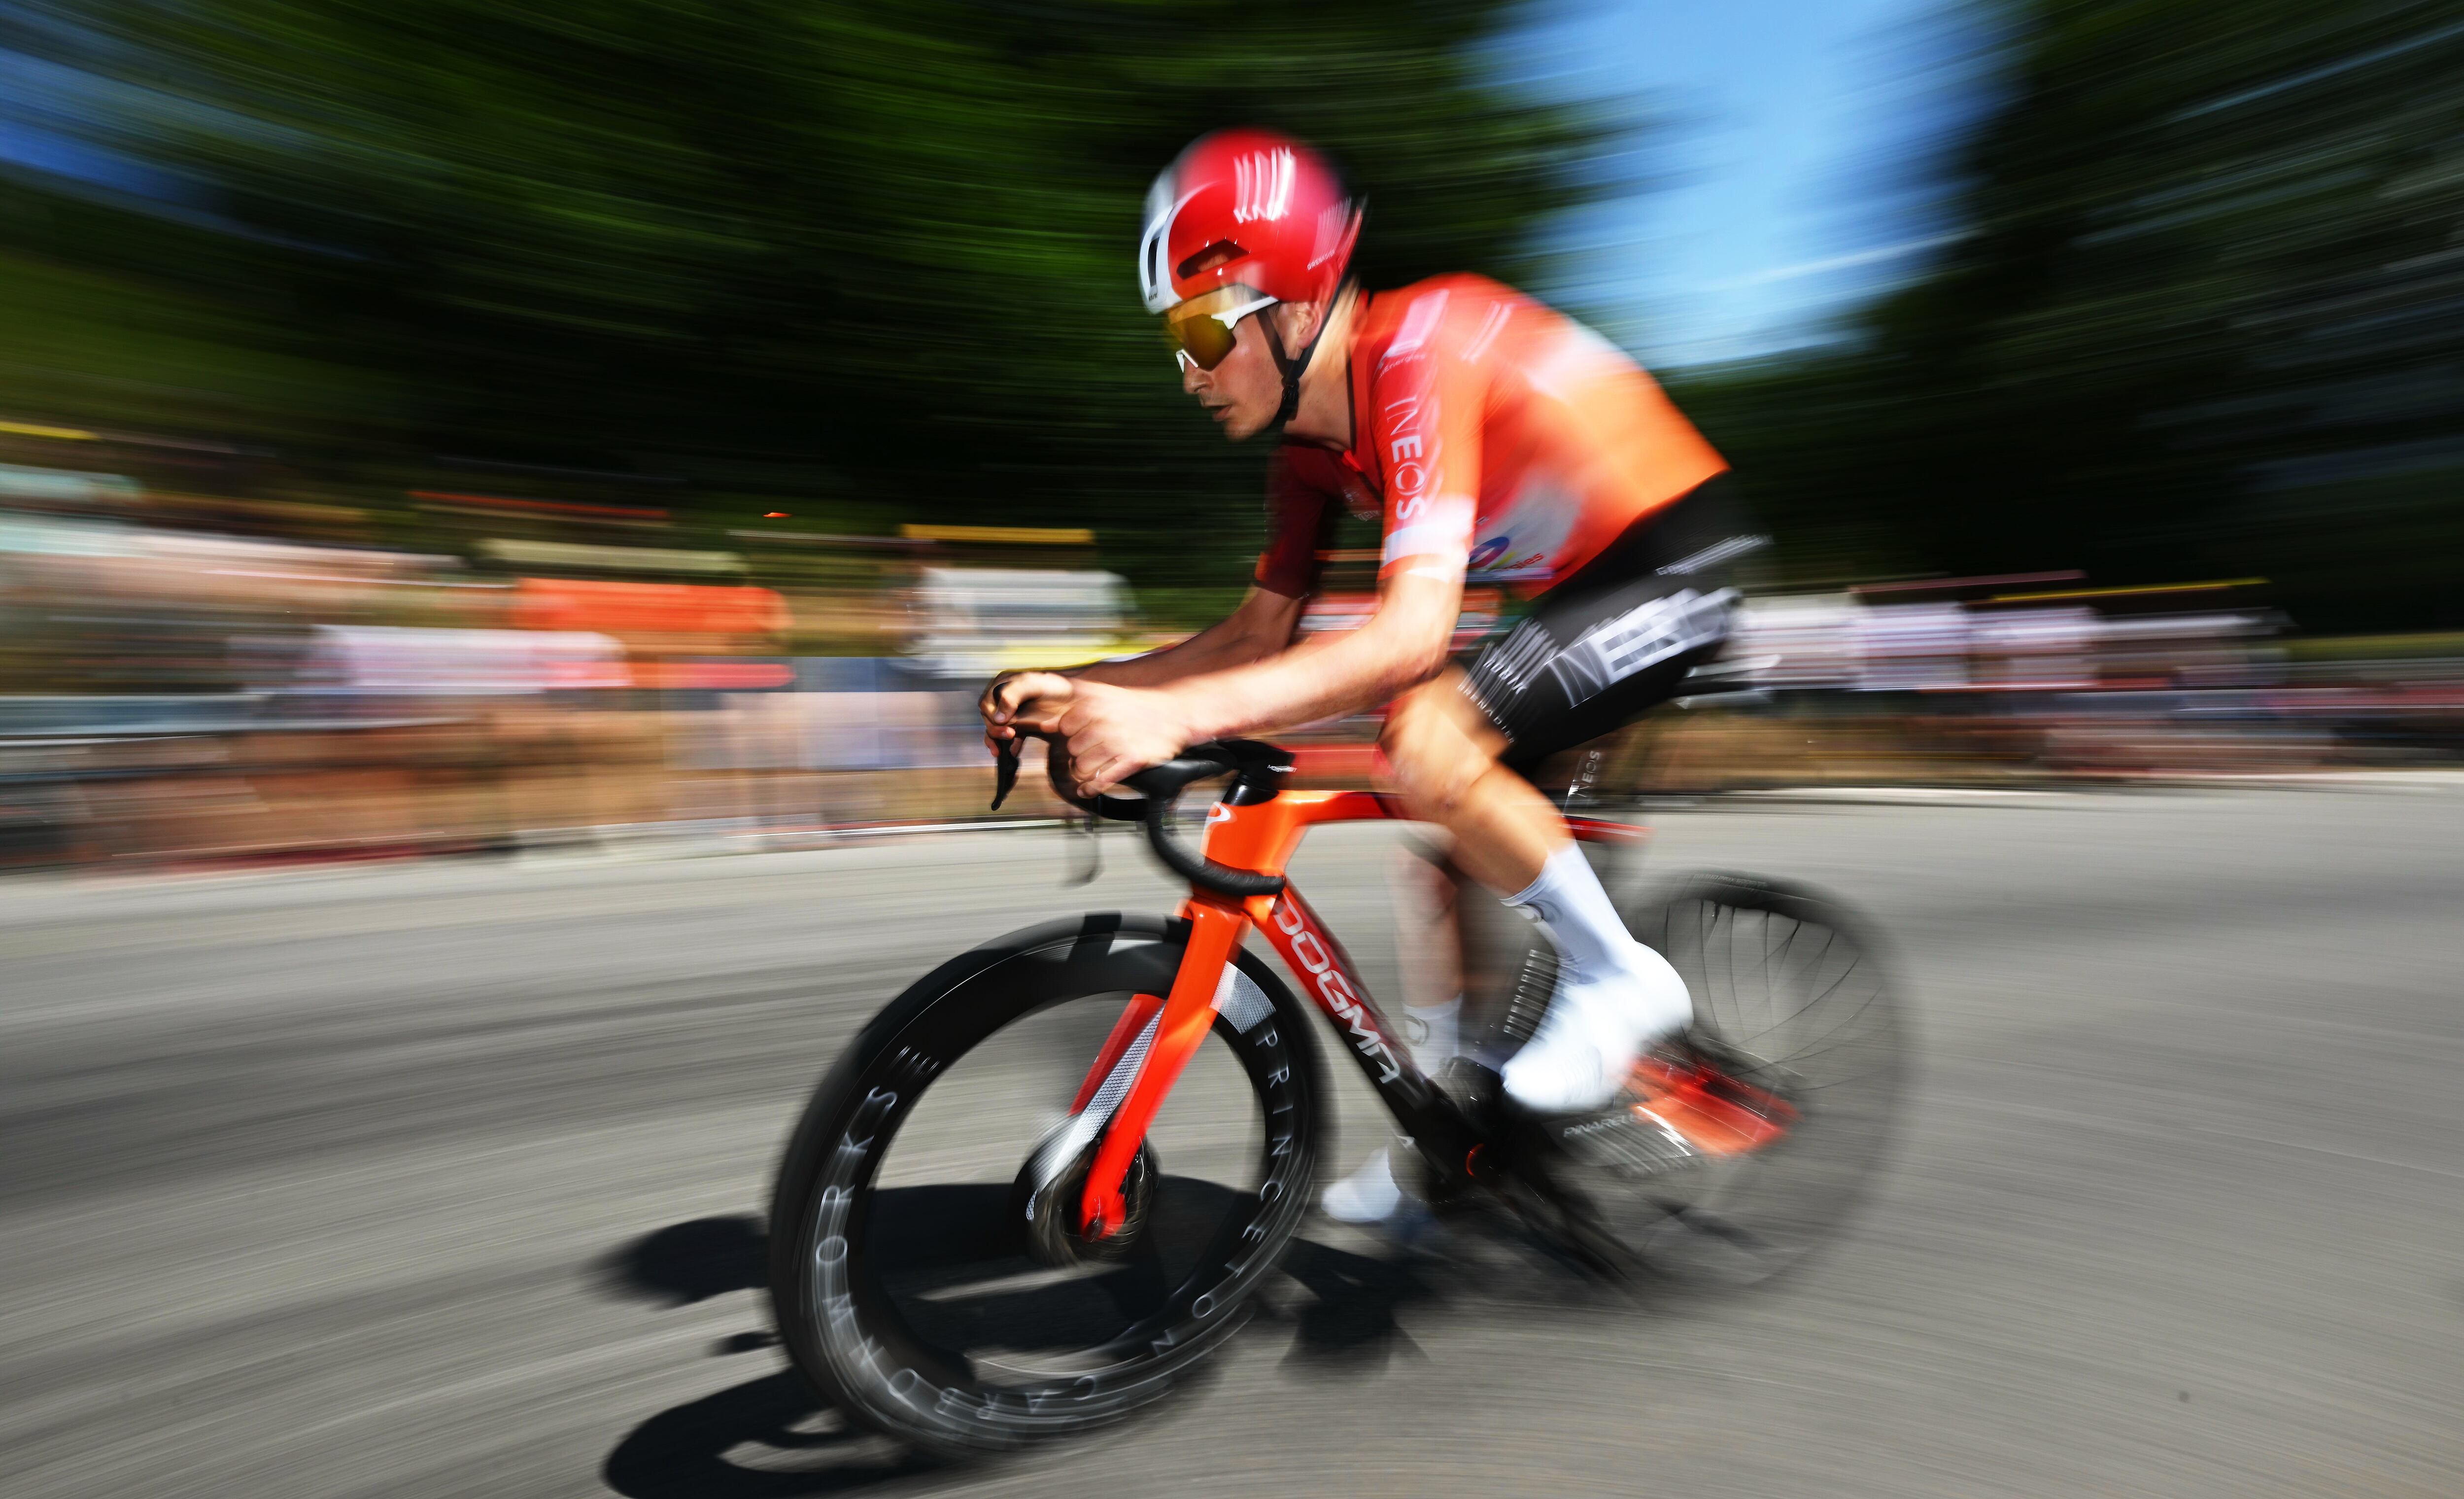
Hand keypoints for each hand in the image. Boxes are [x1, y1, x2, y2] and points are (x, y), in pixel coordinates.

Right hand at [980, 670, 1074, 753]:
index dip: (993, 717)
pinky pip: (1009, 738)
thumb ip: (1012, 695)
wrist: (1075, 696)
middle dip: (996, 730)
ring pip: (997, 730)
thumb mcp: (1032, 683)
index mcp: (1003, 686)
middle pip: (990, 719)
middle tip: (1010, 735)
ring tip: (1001, 751)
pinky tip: (1013, 752)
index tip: (1006, 725)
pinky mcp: (1022, 725)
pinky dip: (1008, 746)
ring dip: (997, 741)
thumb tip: (998, 717)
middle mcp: (1005, 700)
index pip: (987, 705)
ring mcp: (1013, 714)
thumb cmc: (1054, 686)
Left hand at [1054, 680, 1194, 797]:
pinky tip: (1087, 789)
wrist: (1175, 714)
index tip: (1077, 733)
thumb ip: (1074, 705)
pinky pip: (1101, 780)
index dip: (1069, 732)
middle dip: (1077, 752)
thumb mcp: (1105, 695)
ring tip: (1091, 766)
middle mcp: (1105, 721)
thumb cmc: (1138, 707)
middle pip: (1071, 748)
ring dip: (1083, 770)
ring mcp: (1119, 741)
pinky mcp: (1133, 760)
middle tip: (1089, 750)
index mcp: (1097, 702)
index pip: (1064, 725)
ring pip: (1082, 766)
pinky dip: (1090, 788)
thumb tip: (1045, 725)